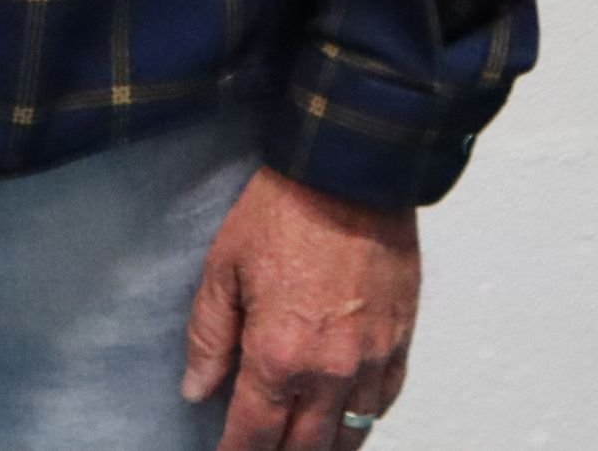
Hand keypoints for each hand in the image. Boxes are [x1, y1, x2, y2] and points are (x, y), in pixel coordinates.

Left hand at [180, 168, 419, 450]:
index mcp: (278, 356)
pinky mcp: (400, 340)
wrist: (349, 173)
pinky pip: (384, 401)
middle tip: (261, 449)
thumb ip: (209, 337)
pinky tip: (348, 419)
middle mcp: (329, 371)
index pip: (254, 435)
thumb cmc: (283, 212)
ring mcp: (371, 360)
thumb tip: (197, 389)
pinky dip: (364, 419)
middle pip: (305, 446)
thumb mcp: (224, 268)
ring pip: (350, 434)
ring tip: (302, 444)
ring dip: (324, 446)